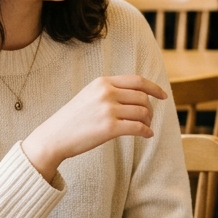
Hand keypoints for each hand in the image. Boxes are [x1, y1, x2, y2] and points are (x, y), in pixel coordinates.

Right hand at [22, 75, 166, 179]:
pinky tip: (146, 135)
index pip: (137, 81)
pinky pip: (138, 127)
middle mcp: (106, 92)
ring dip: (148, 121)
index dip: (154, 88)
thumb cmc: (73, 119)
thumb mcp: (90, 95)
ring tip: (146, 128)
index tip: (163, 95)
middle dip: (150, 109)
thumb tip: (138, 96)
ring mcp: (108, 109)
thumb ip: (110, 91)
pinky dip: (146, 131)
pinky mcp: (109, 128)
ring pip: (143, 112)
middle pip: (142, 97)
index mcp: (102, 82)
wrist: (54, 137)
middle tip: (149, 119)